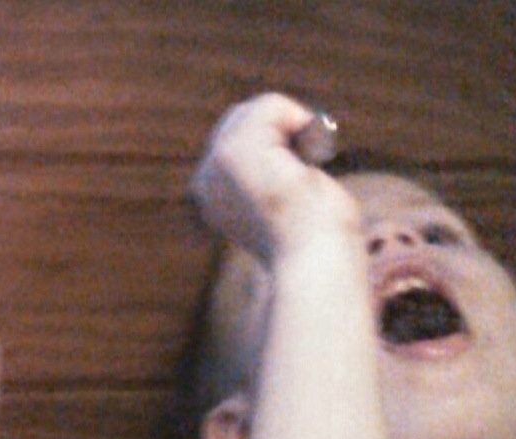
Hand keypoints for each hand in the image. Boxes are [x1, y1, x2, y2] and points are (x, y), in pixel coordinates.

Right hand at [189, 93, 358, 262]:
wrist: (311, 254)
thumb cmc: (311, 236)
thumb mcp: (282, 200)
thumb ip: (272, 172)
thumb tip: (293, 133)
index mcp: (209, 202)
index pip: (231, 142)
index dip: (270, 144)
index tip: (294, 176)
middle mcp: (204, 184)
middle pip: (238, 119)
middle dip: (277, 127)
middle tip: (305, 162)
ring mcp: (214, 166)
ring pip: (255, 110)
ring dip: (291, 123)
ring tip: (306, 160)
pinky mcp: (234, 151)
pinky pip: (271, 106)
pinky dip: (298, 118)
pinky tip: (307, 154)